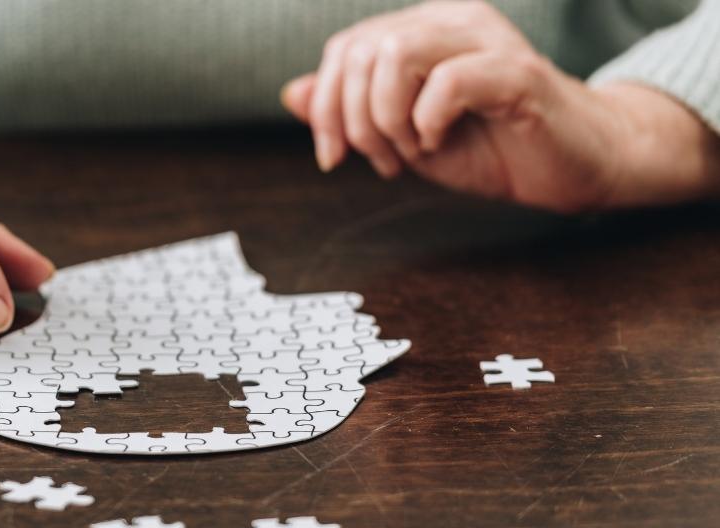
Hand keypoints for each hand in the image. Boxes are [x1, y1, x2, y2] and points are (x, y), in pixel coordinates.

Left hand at [281, 0, 719, 212]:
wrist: (574, 166)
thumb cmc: (492, 147)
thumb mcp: (402, 135)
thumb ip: (348, 112)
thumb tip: (293, 93)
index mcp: (423, 29)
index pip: (344, 49)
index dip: (326, 107)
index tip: (336, 157)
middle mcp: (452, 21)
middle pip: (361, 51)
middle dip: (352, 118)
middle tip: (380, 160)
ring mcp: (486, 40)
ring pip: (396, 54)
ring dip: (386, 117)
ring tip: (409, 152)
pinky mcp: (517, 72)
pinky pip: (448, 81)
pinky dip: (427, 122)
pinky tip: (437, 145)